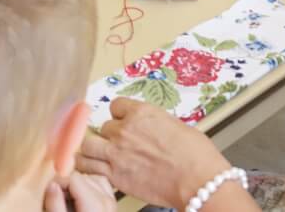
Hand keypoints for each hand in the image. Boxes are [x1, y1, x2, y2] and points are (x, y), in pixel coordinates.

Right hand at [45, 173, 116, 211]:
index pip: (74, 177)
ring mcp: (111, 201)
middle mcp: (107, 200)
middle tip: (56, 196)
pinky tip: (79, 197)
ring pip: (91, 178)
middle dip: (66, 184)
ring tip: (66, 198)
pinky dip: (88, 187)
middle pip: (82, 176)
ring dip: (77, 185)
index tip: (49, 189)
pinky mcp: (111, 203)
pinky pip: (100, 185)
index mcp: (96, 205)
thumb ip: (55, 205)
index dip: (58, 181)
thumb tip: (51, 185)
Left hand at [76, 98, 230, 207]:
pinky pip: (88, 167)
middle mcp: (125, 130)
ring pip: (87, 145)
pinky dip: (88, 167)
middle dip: (107, 135)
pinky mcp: (115, 176)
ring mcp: (117, 153)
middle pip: (102, 127)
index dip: (119, 115)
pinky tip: (92, 169)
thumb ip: (156, 124)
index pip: (116, 106)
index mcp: (142, 113)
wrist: (197, 180)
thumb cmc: (195, 154)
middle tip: (114, 143)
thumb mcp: (177, 126)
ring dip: (92, 149)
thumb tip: (152, 129)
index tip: (122, 121)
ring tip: (96, 155)